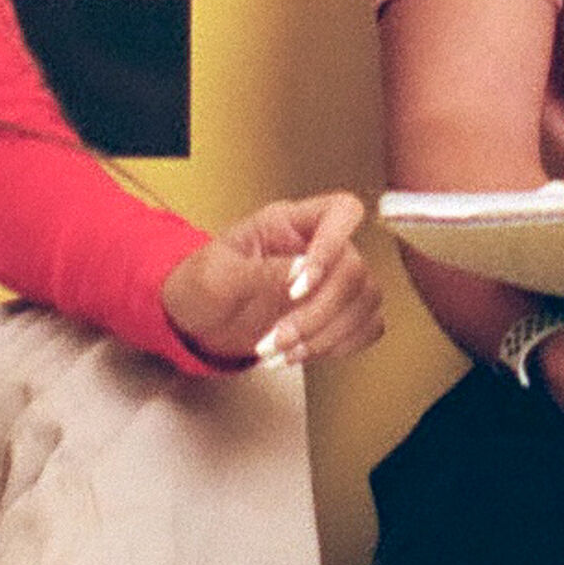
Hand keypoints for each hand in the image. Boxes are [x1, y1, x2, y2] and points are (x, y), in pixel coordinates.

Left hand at [161, 193, 385, 377]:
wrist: (197, 322)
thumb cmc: (201, 286)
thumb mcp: (218, 276)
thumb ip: (260, 273)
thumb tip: (302, 271)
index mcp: (289, 223)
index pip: (341, 211)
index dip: (333, 246)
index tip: (299, 288)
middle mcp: (319, 247)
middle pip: (354, 270)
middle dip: (317, 313)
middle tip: (278, 339)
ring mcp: (332, 281)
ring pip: (365, 301)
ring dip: (326, 336)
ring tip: (282, 354)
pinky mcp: (338, 314)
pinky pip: (366, 326)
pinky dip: (340, 346)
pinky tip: (303, 353)